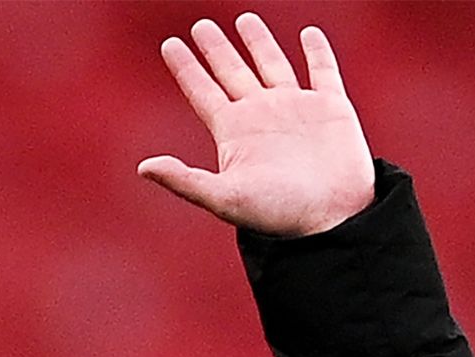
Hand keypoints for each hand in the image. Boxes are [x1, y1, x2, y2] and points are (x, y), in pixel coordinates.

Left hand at [138, 13, 374, 236]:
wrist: (331, 219)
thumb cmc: (276, 214)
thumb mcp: (223, 197)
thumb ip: (183, 180)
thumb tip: (143, 167)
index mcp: (233, 131)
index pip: (202, 91)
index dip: (186, 68)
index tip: (169, 44)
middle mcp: (261, 115)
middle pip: (232, 72)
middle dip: (216, 48)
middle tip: (200, 26)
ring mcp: (296, 109)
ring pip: (272, 65)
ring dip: (259, 42)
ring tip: (245, 19)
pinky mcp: (331, 108)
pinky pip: (322, 72)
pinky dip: (317, 52)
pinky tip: (308, 34)